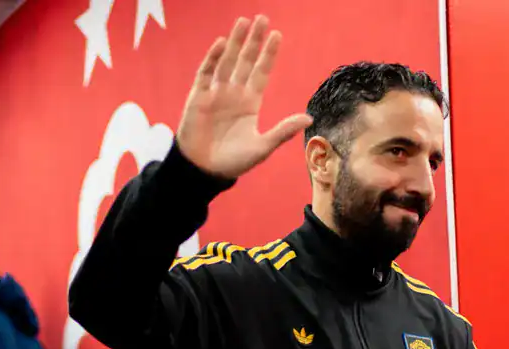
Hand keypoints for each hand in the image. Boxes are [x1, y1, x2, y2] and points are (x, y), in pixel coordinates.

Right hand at [176, 15, 312, 178]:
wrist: (205, 171)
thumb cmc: (234, 162)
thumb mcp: (263, 146)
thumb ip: (284, 131)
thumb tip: (309, 118)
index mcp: (250, 103)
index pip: (261, 72)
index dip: (268, 54)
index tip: (277, 35)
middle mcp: (234, 93)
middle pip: (245, 61)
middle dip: (253, 40)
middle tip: (262, 18)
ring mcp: (216, 93)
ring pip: (227, 61)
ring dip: (235, 42)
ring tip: (243, 22)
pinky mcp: (198, 97)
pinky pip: (206, 73)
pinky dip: (213, 59)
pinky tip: (222, 44)